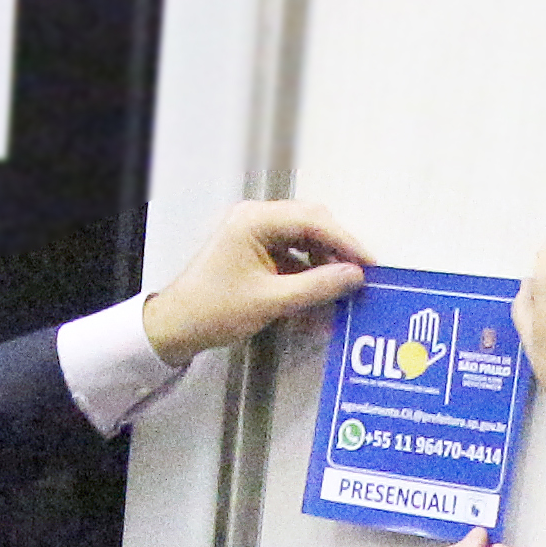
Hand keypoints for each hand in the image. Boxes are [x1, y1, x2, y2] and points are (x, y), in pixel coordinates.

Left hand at [141, 198, 371, 366]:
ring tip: (344, 291)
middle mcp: (256, 219)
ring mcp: (254, 234)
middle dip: (337, 252)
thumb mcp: (270, 301)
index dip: (346, 242)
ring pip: (302, 242)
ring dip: (323, 266)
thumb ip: (316, 287)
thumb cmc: (215, 311)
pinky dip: (306, 277)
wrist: (175, 328)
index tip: (369, 264)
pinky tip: (322, 300)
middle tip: (361, 276)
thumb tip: (355, 277)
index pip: (313, 221)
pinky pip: (289, 258)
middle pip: (310, 226)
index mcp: (256, 220)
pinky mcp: (253, 253)